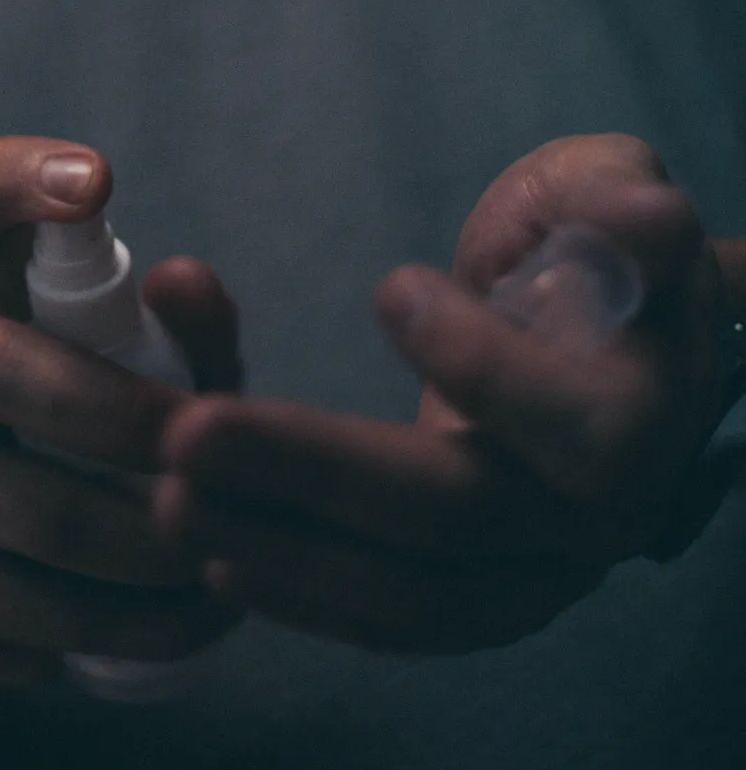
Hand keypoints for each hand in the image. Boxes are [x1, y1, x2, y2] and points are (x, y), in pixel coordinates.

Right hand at [0, 136, 241, 684]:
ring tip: (230, 563)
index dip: (16, 177)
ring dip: (159, 552)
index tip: (97, 179)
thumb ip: (194, 323)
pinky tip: (190, 621)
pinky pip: (39, 618)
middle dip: (124, 420)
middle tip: (206, 457)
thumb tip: (182, 279)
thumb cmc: (108, 427)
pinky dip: (138, 628)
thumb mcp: (164, 369)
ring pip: (39, 518)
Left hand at [157, 134, 728, 654]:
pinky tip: (213, 556)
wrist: (622, 350)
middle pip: (452, 512)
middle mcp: (598, 517)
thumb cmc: (600, 248)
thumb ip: (614, 200)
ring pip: (409, 589)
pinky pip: (393, 619)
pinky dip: (304, 596)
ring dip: (282, 547)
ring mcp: (538, 573)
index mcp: (642, 411)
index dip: (481, 364)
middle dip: (310, 473)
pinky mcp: (481, 600)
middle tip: (187, 430)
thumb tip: (641, 215)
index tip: (389, 288)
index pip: (570, 422)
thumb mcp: (610, 191)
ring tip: (168, 498)